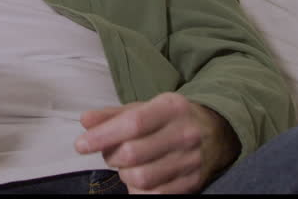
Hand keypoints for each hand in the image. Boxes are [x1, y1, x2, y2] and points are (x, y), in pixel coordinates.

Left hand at [74, 92, 240, 193]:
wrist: (216, 132)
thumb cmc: (169, 119)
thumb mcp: (145, 108)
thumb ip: (112, 115)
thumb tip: (85, 121)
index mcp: (171, 108)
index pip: (133, 123)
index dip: (103, 136)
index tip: (81, 145)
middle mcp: (184, 134)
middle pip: (133, 153)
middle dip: (111, 156)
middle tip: (110, 153)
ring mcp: (191, 161)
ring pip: (142, 178)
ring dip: (124, 174)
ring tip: (127, 165)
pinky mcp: (193, 182)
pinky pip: (156, 195)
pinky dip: (138, 190)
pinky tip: (138, 179)